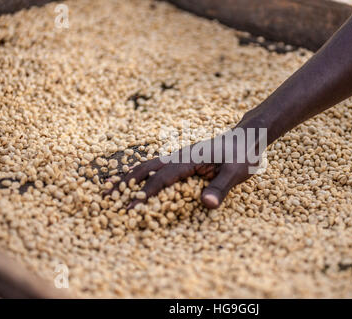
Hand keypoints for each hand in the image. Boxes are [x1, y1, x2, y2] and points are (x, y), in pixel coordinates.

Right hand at [104, 118, 266, 208]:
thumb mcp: (235, 173)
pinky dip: (142, 173)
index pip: (160, 180)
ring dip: (129, 176)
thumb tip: (206, 205)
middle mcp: (179, 156)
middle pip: (145, 169)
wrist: (247, 136)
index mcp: (188, 160)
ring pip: (148, 165)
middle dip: (125, 183)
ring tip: (111, 186)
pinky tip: (137, 178)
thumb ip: (220, 188)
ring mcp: (180, 155)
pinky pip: (157, 165)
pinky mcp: (183, 158)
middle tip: (104, 196)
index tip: (127, 210)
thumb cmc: (242, 155)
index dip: (143, 196)